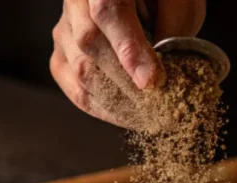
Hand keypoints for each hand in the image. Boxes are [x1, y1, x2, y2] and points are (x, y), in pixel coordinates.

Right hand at [50, 0, 205, 126]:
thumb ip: (174, 24)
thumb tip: (168, 70)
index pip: (109, 14)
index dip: (130, 52)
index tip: (152, 82)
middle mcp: (75, 4)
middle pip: (90, 48)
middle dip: (127, 84)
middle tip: (162, 107)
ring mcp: (64, 32)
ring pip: (82, 74)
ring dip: (118, 101)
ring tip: (150, 115)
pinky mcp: (62, 57)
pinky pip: (76, 91)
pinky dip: (103, 109)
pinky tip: (128, 116)